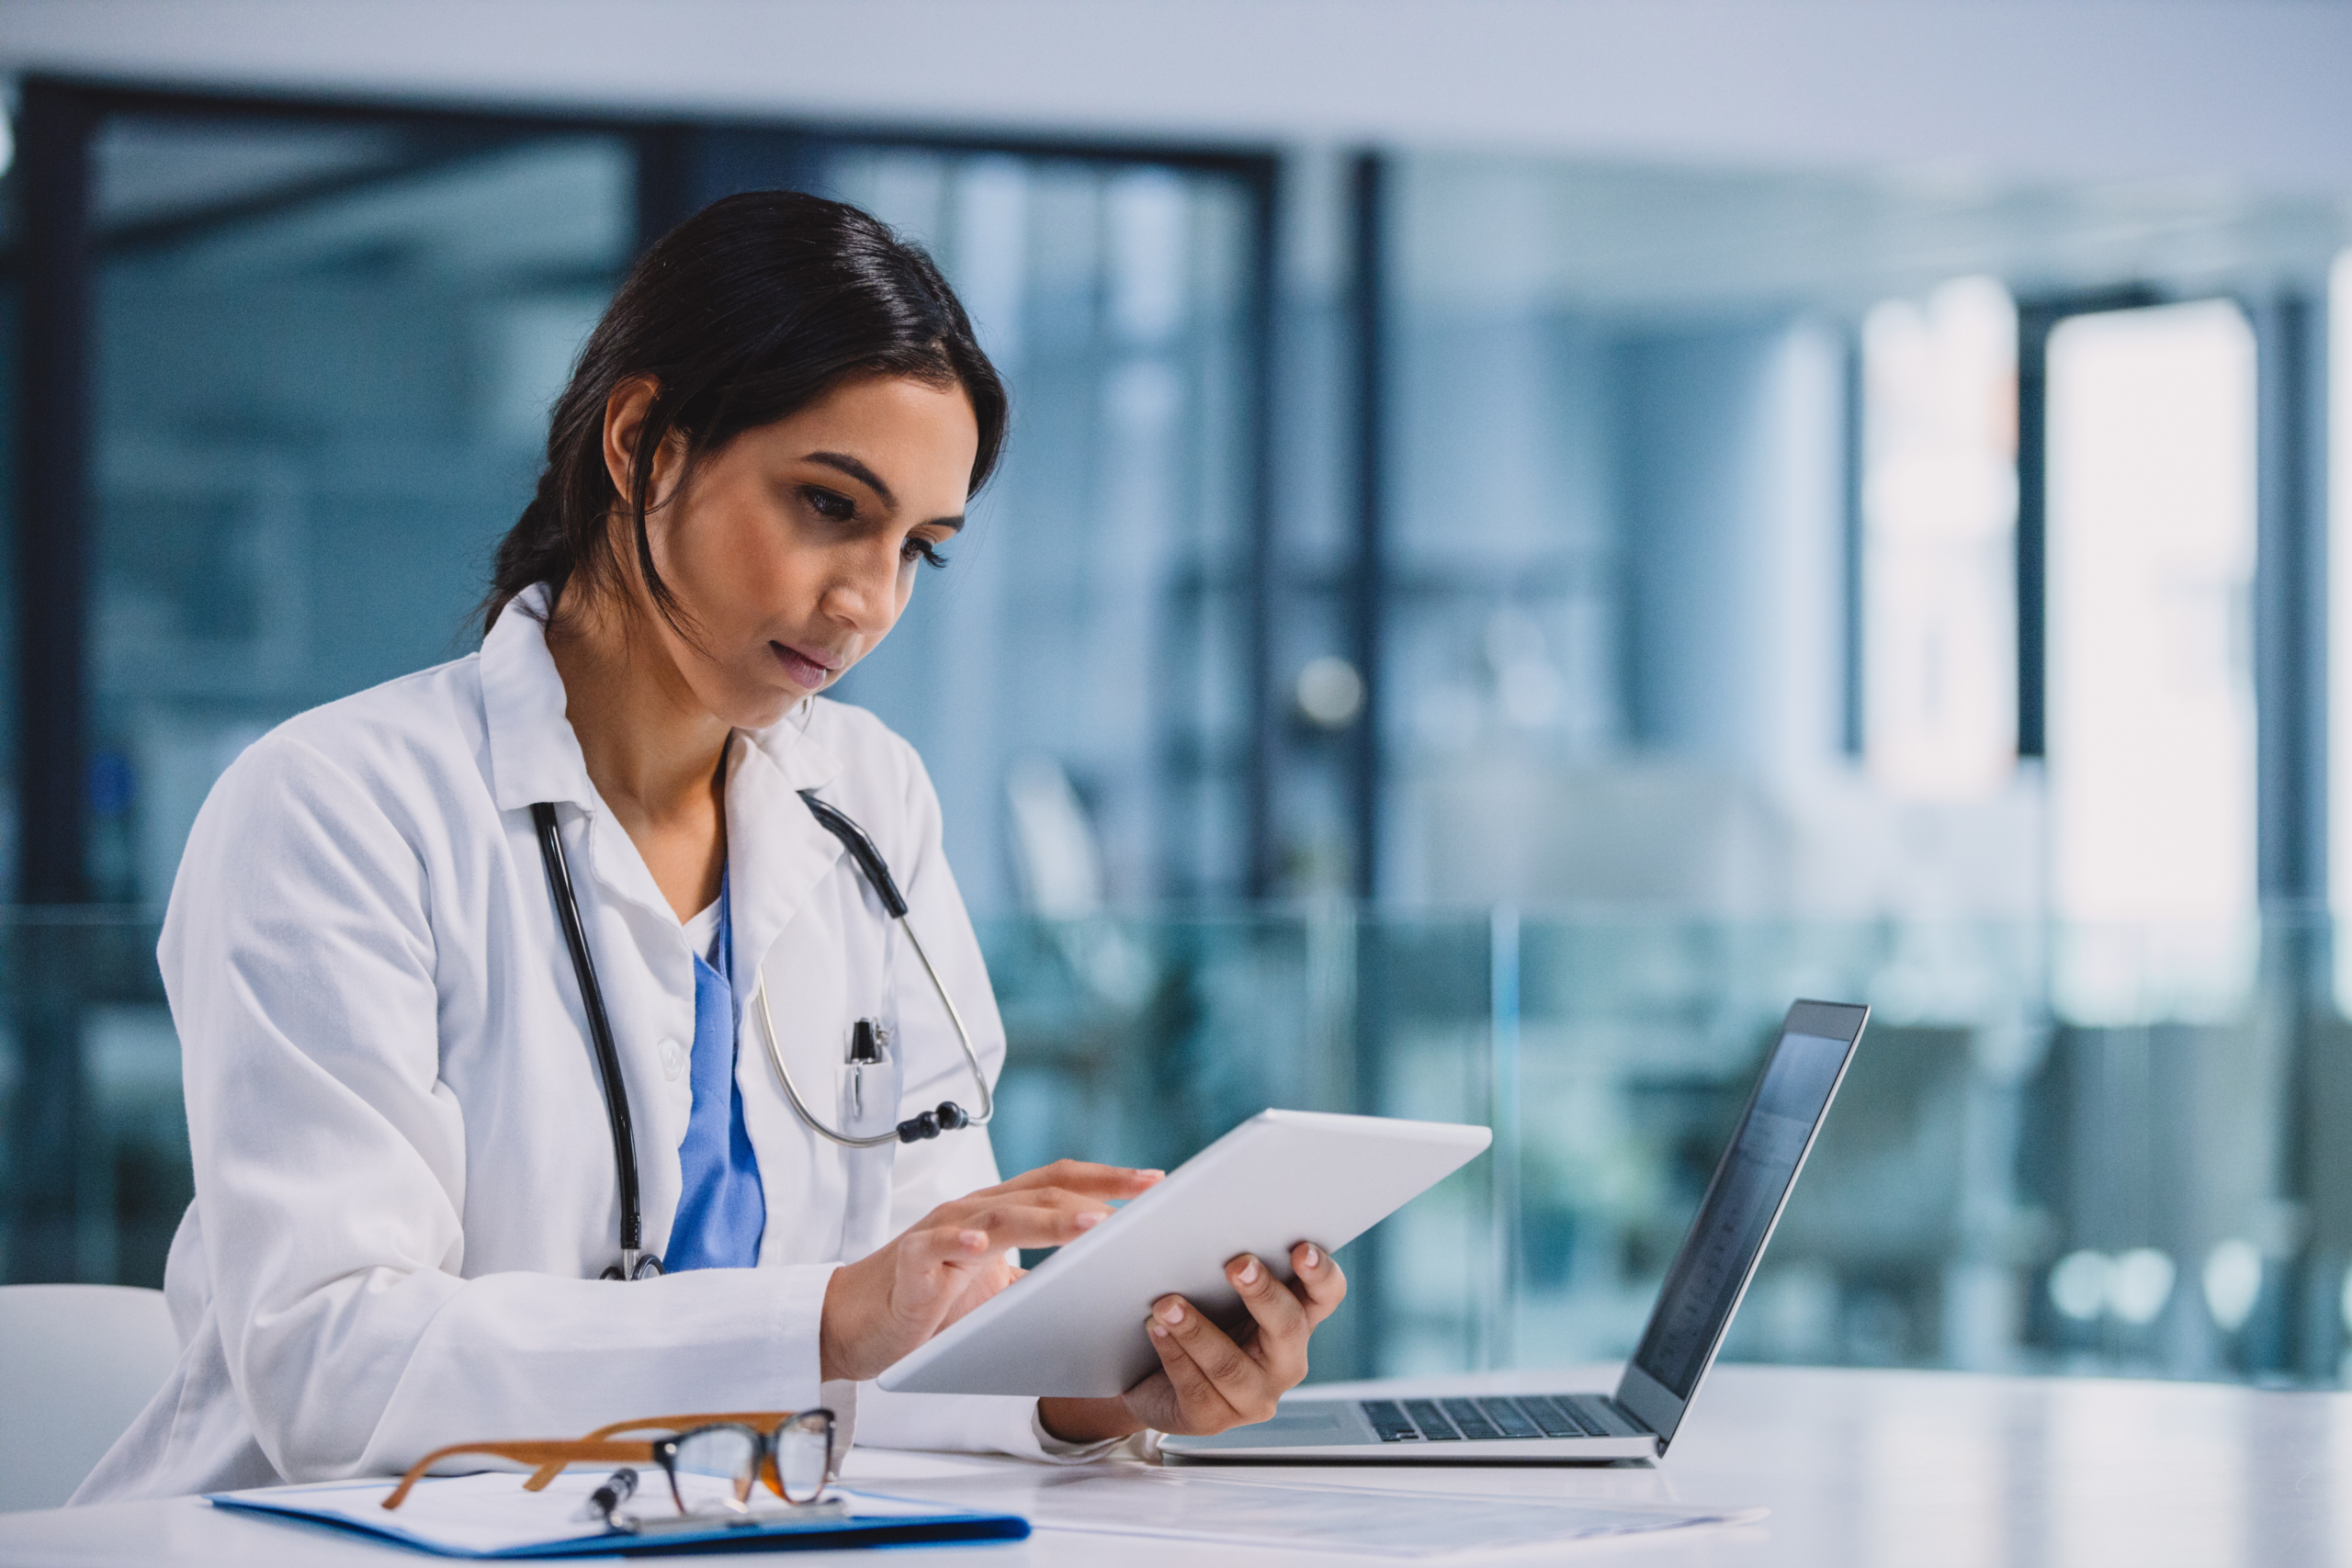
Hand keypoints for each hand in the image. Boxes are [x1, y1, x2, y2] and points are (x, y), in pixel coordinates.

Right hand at [820, 1160, 1161, 1382]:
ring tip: (1092, 1224)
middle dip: (1098, 1190)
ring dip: (1050, 1219)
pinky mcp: (911, 1262)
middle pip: (1043, 1189)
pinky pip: (936, 1247)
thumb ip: (1040, 1278)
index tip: (1156, 1181)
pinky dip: (959, 1242)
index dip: (1107, 1178)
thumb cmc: (928, 1302)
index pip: (1060, 1182)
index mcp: (1000, 1212)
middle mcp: (975, 1211)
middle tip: (1145, 1195)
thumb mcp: (997, 1288)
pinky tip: (979, 1246)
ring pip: (1003, 1215)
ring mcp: (941, 1232)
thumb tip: (1100, 1286)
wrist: (856, 1322)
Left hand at [1037, 1241, 1346, 1444]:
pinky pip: (1196, 1389)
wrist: (1145, 1375)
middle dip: (1262, 1294)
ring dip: (1198, 1330)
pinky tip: (1155, 1329)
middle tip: (1235, 1264)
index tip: (1300, 1247)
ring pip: (1232, 1366)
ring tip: (1167, 1303)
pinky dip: (1174, 1355)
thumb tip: (1210, 1212)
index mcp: (1297, 1319)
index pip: (1326, 1294)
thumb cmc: (1194, 1314)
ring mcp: (1253, 1397)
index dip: (1320, 1272)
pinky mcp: (1214, 1419)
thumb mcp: (1217, 1287)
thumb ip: (1228, 1260)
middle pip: (1287, 1328)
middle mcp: (1285, 1361)